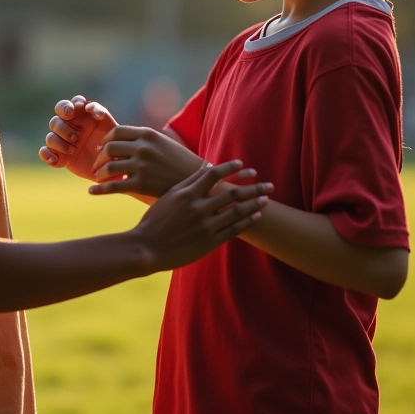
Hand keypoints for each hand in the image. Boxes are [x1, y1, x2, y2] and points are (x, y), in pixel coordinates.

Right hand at [39, 95, 118, 179]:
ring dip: (60, 142)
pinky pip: (44, 152)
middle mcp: (70, 126)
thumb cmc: (113, 144)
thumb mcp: (112, 129)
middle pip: (56, 119)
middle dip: (63, 126)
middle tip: (76, 136)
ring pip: (50, 136)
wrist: (112, 167)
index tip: (79, 108)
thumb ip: (103, 116)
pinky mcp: (58, 155)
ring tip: (73, 150)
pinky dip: (47, 155)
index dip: (71, 104)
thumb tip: (93, 110)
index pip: (72, 103)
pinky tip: (57, 160)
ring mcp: (62, 141)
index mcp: (82, 115)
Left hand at [88, 125, 256, 197]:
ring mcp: (141, 165)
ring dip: (98, 173)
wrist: (200, 183)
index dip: (105, 141)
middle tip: (97, 165)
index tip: (103, 149)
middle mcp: (143, 147)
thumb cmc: (180, 163)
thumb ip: (144, 141)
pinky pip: (113, 186)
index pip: (116, 132)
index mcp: (147, 134)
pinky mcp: (141, 184)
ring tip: (98, 178)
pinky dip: (99, 189)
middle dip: (99, 157)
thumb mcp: (163, 144)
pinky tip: (92, 191)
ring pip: (108, 167)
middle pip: (108, 148)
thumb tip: (123, 142)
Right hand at [134, 160, 270, 272]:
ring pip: (236, 211)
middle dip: (253, 187)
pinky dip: (246, 222)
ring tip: (266, 199)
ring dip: (254, 204)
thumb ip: (188, 181)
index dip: (231, 168)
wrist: (146, 248)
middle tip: (268, 184)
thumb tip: (206, 166)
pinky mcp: (208, 242)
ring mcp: (204, 226)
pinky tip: (256, 216)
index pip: (214, 175)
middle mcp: (198, 208)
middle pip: (232, 193)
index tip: (244, 165)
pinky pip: (232, 230)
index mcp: (187, 194)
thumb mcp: (169, 196)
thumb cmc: (154, 220)